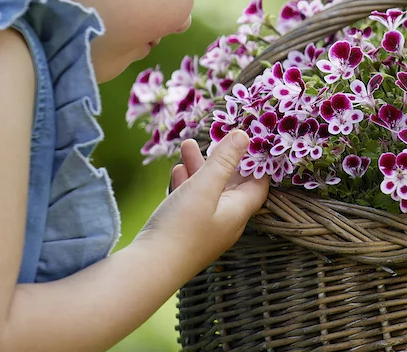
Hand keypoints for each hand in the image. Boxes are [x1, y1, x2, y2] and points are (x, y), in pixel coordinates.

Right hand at [139, 130, 268, 276]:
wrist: (148, 270)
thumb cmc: (181, 228)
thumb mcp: (205, 187)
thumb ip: (225, 161)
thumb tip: (245, 136)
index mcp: (238, 212)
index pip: (258, 183)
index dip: (255, 161)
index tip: (248, 139)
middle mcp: (226, 221)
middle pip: (230, 184)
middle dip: (221, 159)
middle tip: (214, 137)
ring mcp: (205, 228)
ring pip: (207, 191)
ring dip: (199, 168)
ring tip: (186, 145)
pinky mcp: (185, 232)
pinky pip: (191, 203)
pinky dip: (187, 184)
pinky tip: (176, 170)